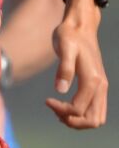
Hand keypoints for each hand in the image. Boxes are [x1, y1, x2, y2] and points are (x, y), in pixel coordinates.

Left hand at [45, 0, 106, 128]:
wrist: (80, 26)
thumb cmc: (69, 35)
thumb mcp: (64, 48)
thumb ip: (64, 68)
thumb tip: (60, 90)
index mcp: (93, 80)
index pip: (78, 109)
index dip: (61, 110)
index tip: (47, 100)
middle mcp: (101, 86)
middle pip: (93, 120)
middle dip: (72, 121)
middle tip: (54, 109)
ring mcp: (101, 87)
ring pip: (96, 118)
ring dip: (77, 120)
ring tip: (59, 110)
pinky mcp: (98, 86)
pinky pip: (95, 110)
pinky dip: (82, 114)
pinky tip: (65, 105)